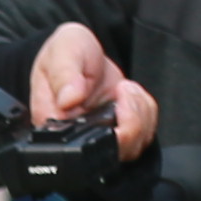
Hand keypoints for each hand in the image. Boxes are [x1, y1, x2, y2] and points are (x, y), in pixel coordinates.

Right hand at [24, 22, 160, 159]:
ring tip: (126, 88)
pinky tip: (129, 94)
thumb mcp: (62, 52)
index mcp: (55, 122)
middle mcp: (77, 135)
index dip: (109, 129)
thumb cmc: (66, 50)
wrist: (81, 49)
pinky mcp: (118, 130)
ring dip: (140, 114)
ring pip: (133, 145)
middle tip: (124, 89)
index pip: (83, 146)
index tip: (117, 97)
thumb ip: (63, 75)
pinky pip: (144, 133)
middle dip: (132, 121)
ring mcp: (99, 134)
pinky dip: (145, 111)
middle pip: (115, 151)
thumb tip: (69, 100)